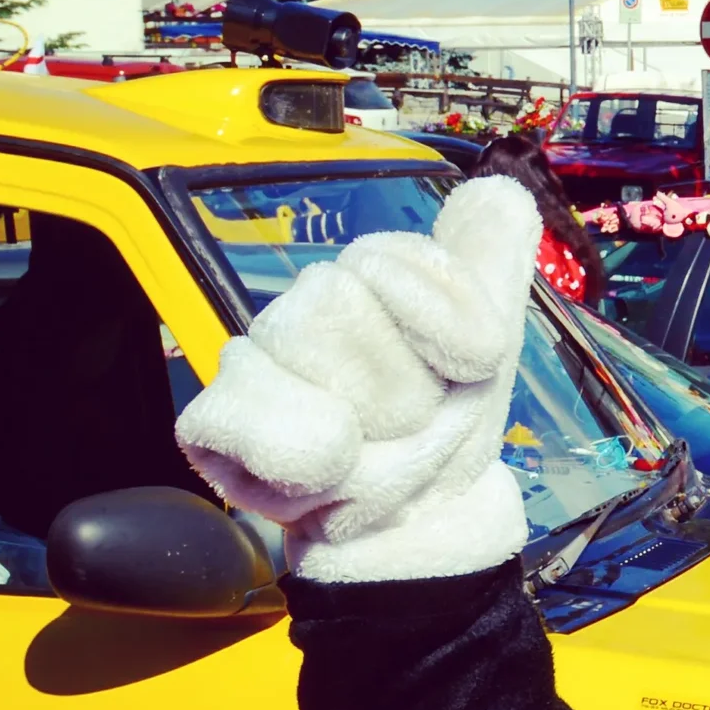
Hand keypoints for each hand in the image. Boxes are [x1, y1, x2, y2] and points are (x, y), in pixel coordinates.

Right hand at [175, 178, 541, 583]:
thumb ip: (490, 262)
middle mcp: (301, 308)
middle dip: (401, 385)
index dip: (440, 329)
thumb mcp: (490, 343)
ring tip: (375, 450)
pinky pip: (248, 418)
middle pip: (338, 306)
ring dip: (366, 428)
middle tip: (410, 420)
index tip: (456, 371)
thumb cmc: (446, 426)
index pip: (386, 261)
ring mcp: (251, 361)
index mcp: (365, 278)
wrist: (419, 520)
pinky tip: (327, 478)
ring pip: (301, 361)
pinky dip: (306, 460)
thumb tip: (497, 189)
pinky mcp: (212, 422)